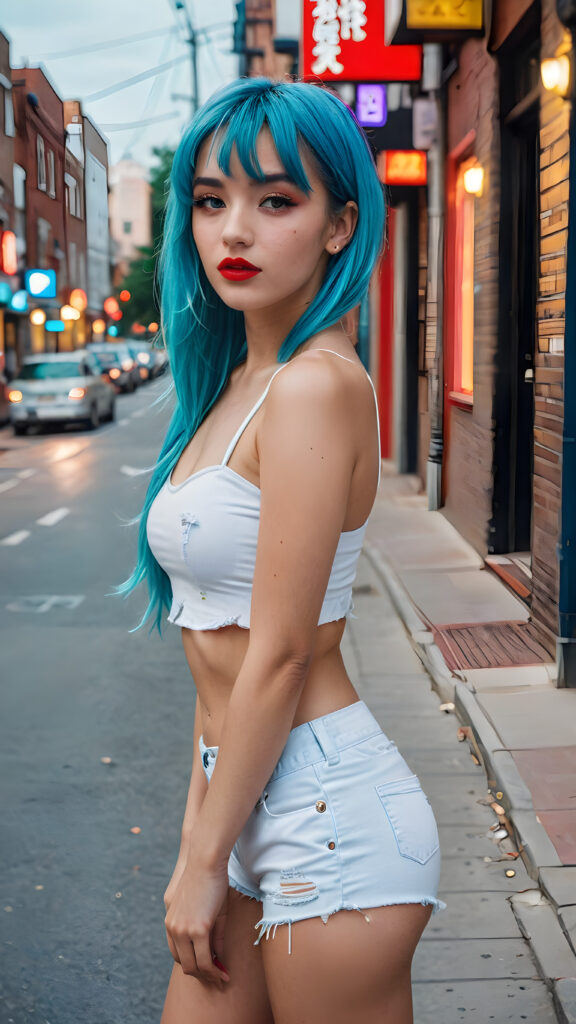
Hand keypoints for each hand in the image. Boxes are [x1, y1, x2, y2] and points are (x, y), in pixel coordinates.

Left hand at [164, 848, 229, 985]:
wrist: (206, 860)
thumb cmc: (209, 878)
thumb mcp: (209, 908)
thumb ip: (212, 933)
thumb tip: (217, 956)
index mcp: (171, 922)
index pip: (177, 953)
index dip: (192, 963)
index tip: (208, 968)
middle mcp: (173, 929)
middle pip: (183, 963)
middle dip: (201, 974)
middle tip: (217, 978)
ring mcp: (184, 930)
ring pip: (194, 966)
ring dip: (208, 975)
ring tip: (222, 977)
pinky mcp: (198, 929)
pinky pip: (205, 960)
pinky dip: (215, 970)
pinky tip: (224, 973)